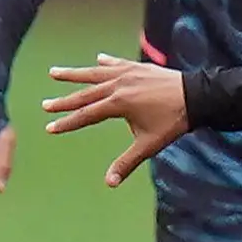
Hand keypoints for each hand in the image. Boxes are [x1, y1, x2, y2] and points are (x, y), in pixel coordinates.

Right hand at [43, 54, 189, 187]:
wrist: (196, 96)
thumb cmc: (172, 122)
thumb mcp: (148, 145)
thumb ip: (127, 162)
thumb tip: (109, 183)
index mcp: (118, 104)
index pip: (86, 115)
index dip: (67, 123)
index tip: (50, 127)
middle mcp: (118, 85)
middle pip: (85, 94)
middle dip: (64, 101)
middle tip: (45, 105)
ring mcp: (127, 73)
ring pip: (95, 73)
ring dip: (75, 74)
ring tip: (54, 72)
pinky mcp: (138, 67)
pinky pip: (117, 63)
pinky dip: (106, 62)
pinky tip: (98, 58)